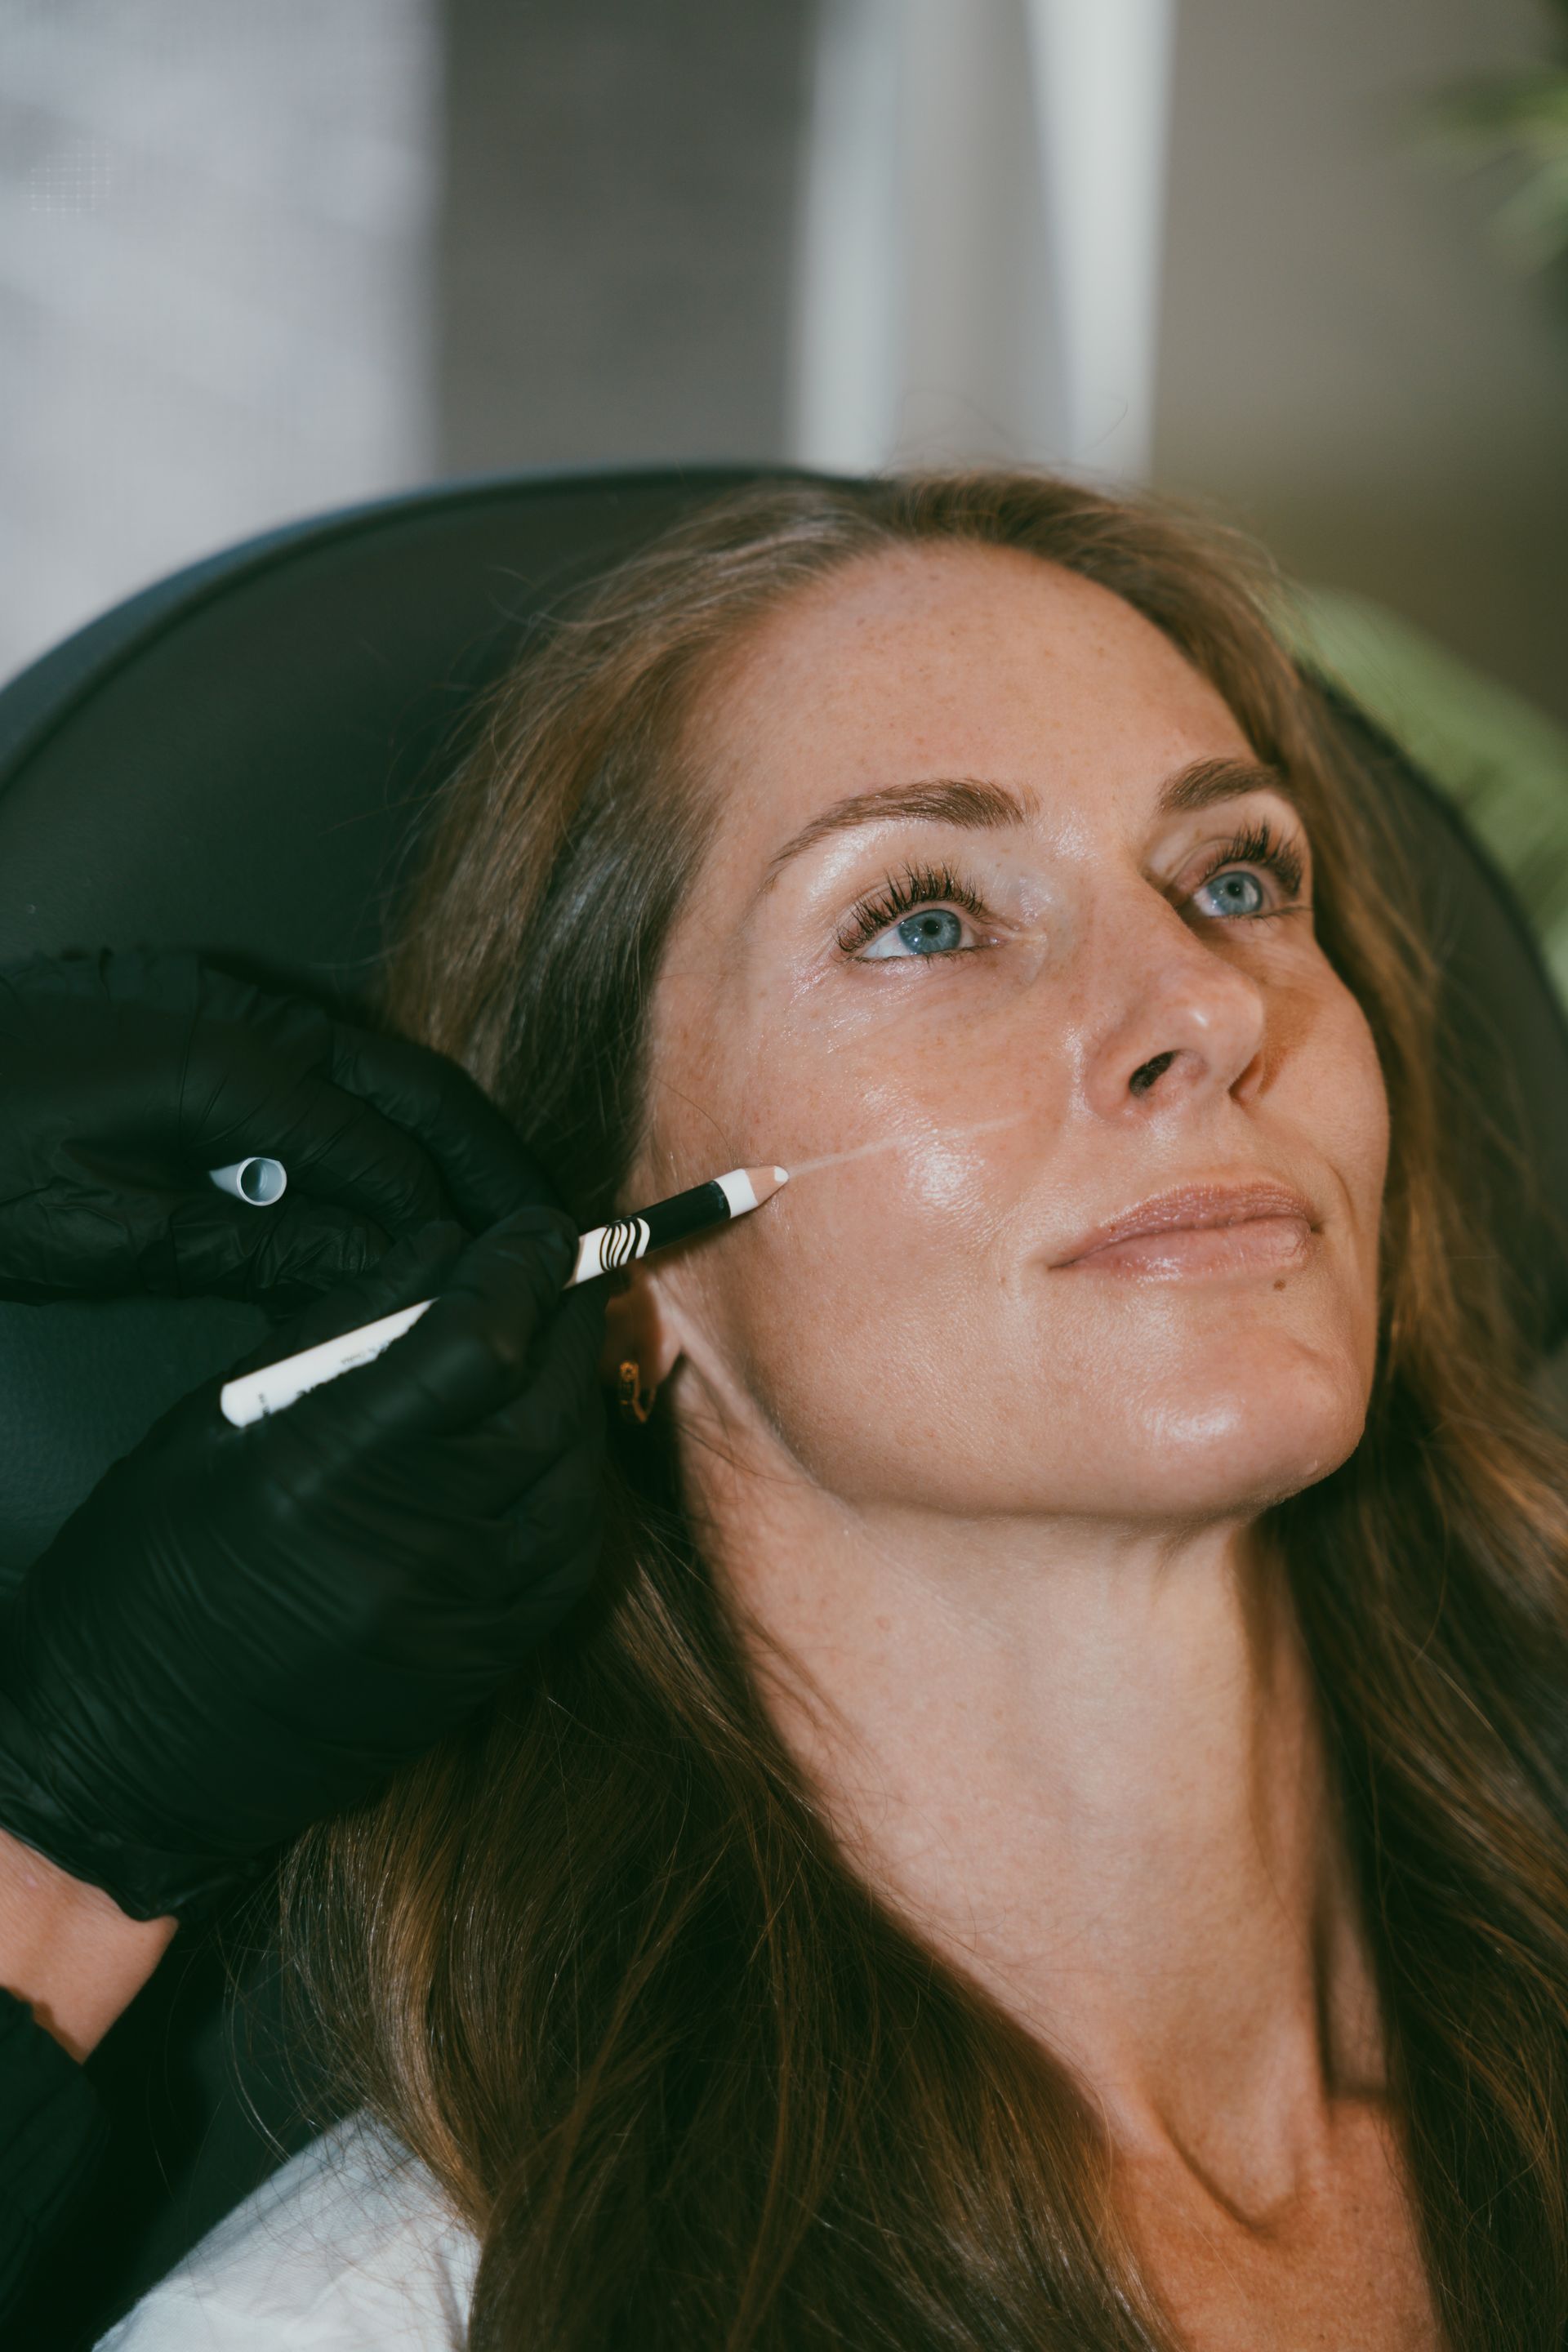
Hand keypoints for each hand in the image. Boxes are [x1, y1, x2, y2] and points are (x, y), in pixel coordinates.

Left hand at [0, 949, 545, 1308]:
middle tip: (537, 1224)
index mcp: (224, 1062)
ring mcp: (211, 993)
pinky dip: (364, 1109)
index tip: (496, 1267)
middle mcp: (235, 1008)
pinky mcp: (185, 1005)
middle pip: (402, 1080)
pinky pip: (310, 1051)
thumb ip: (254, 1241)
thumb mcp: (105, 1235)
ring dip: (431, 1129)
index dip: (447, 1216)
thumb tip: (376, 1260)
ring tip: (480, 1201)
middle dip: (478, 1156)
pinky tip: (379, 1164)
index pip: (378, 1147)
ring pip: (365, 1057)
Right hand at [0, 1210, 606, 1919]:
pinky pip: (572, 1554)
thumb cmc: (149, 1573)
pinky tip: (552, 1442)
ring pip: (574, 1473)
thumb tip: (441, 1246)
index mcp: (315, 1474)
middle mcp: (403, 1547)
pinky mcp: (483, 1665)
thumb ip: (340, 1329)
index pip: (473, 1343)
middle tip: (562, 1268)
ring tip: (555, 1346)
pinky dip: (579, 1480)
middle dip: (565, 1314)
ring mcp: (455, 1616)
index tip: (534, 1228)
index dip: (520, 1268)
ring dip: (579, 1393)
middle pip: (542, 1399)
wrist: (136, 1756)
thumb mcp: (214, 1422)